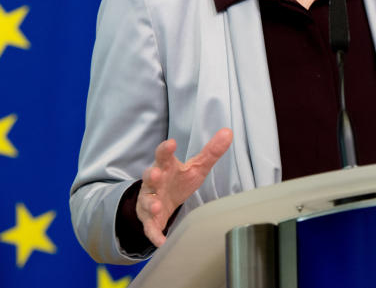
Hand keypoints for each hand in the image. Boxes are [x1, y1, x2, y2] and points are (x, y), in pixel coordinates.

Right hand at [136, 127, 232, 246]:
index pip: (163, 155)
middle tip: (156, 174)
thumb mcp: (196, 167)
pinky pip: (149, 227)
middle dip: (152, 174)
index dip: (166, 149)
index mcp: (166, 166)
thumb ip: (211, 152)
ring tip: (156, 206)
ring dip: (150, 203)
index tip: (171, 143)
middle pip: (150, 175)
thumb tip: (228, 132)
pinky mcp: (149, 219)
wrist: (161, 203)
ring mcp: (149, 200)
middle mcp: (154, 182)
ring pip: (146, 200)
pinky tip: (161, 242)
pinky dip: (154, 234)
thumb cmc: (178, 180)